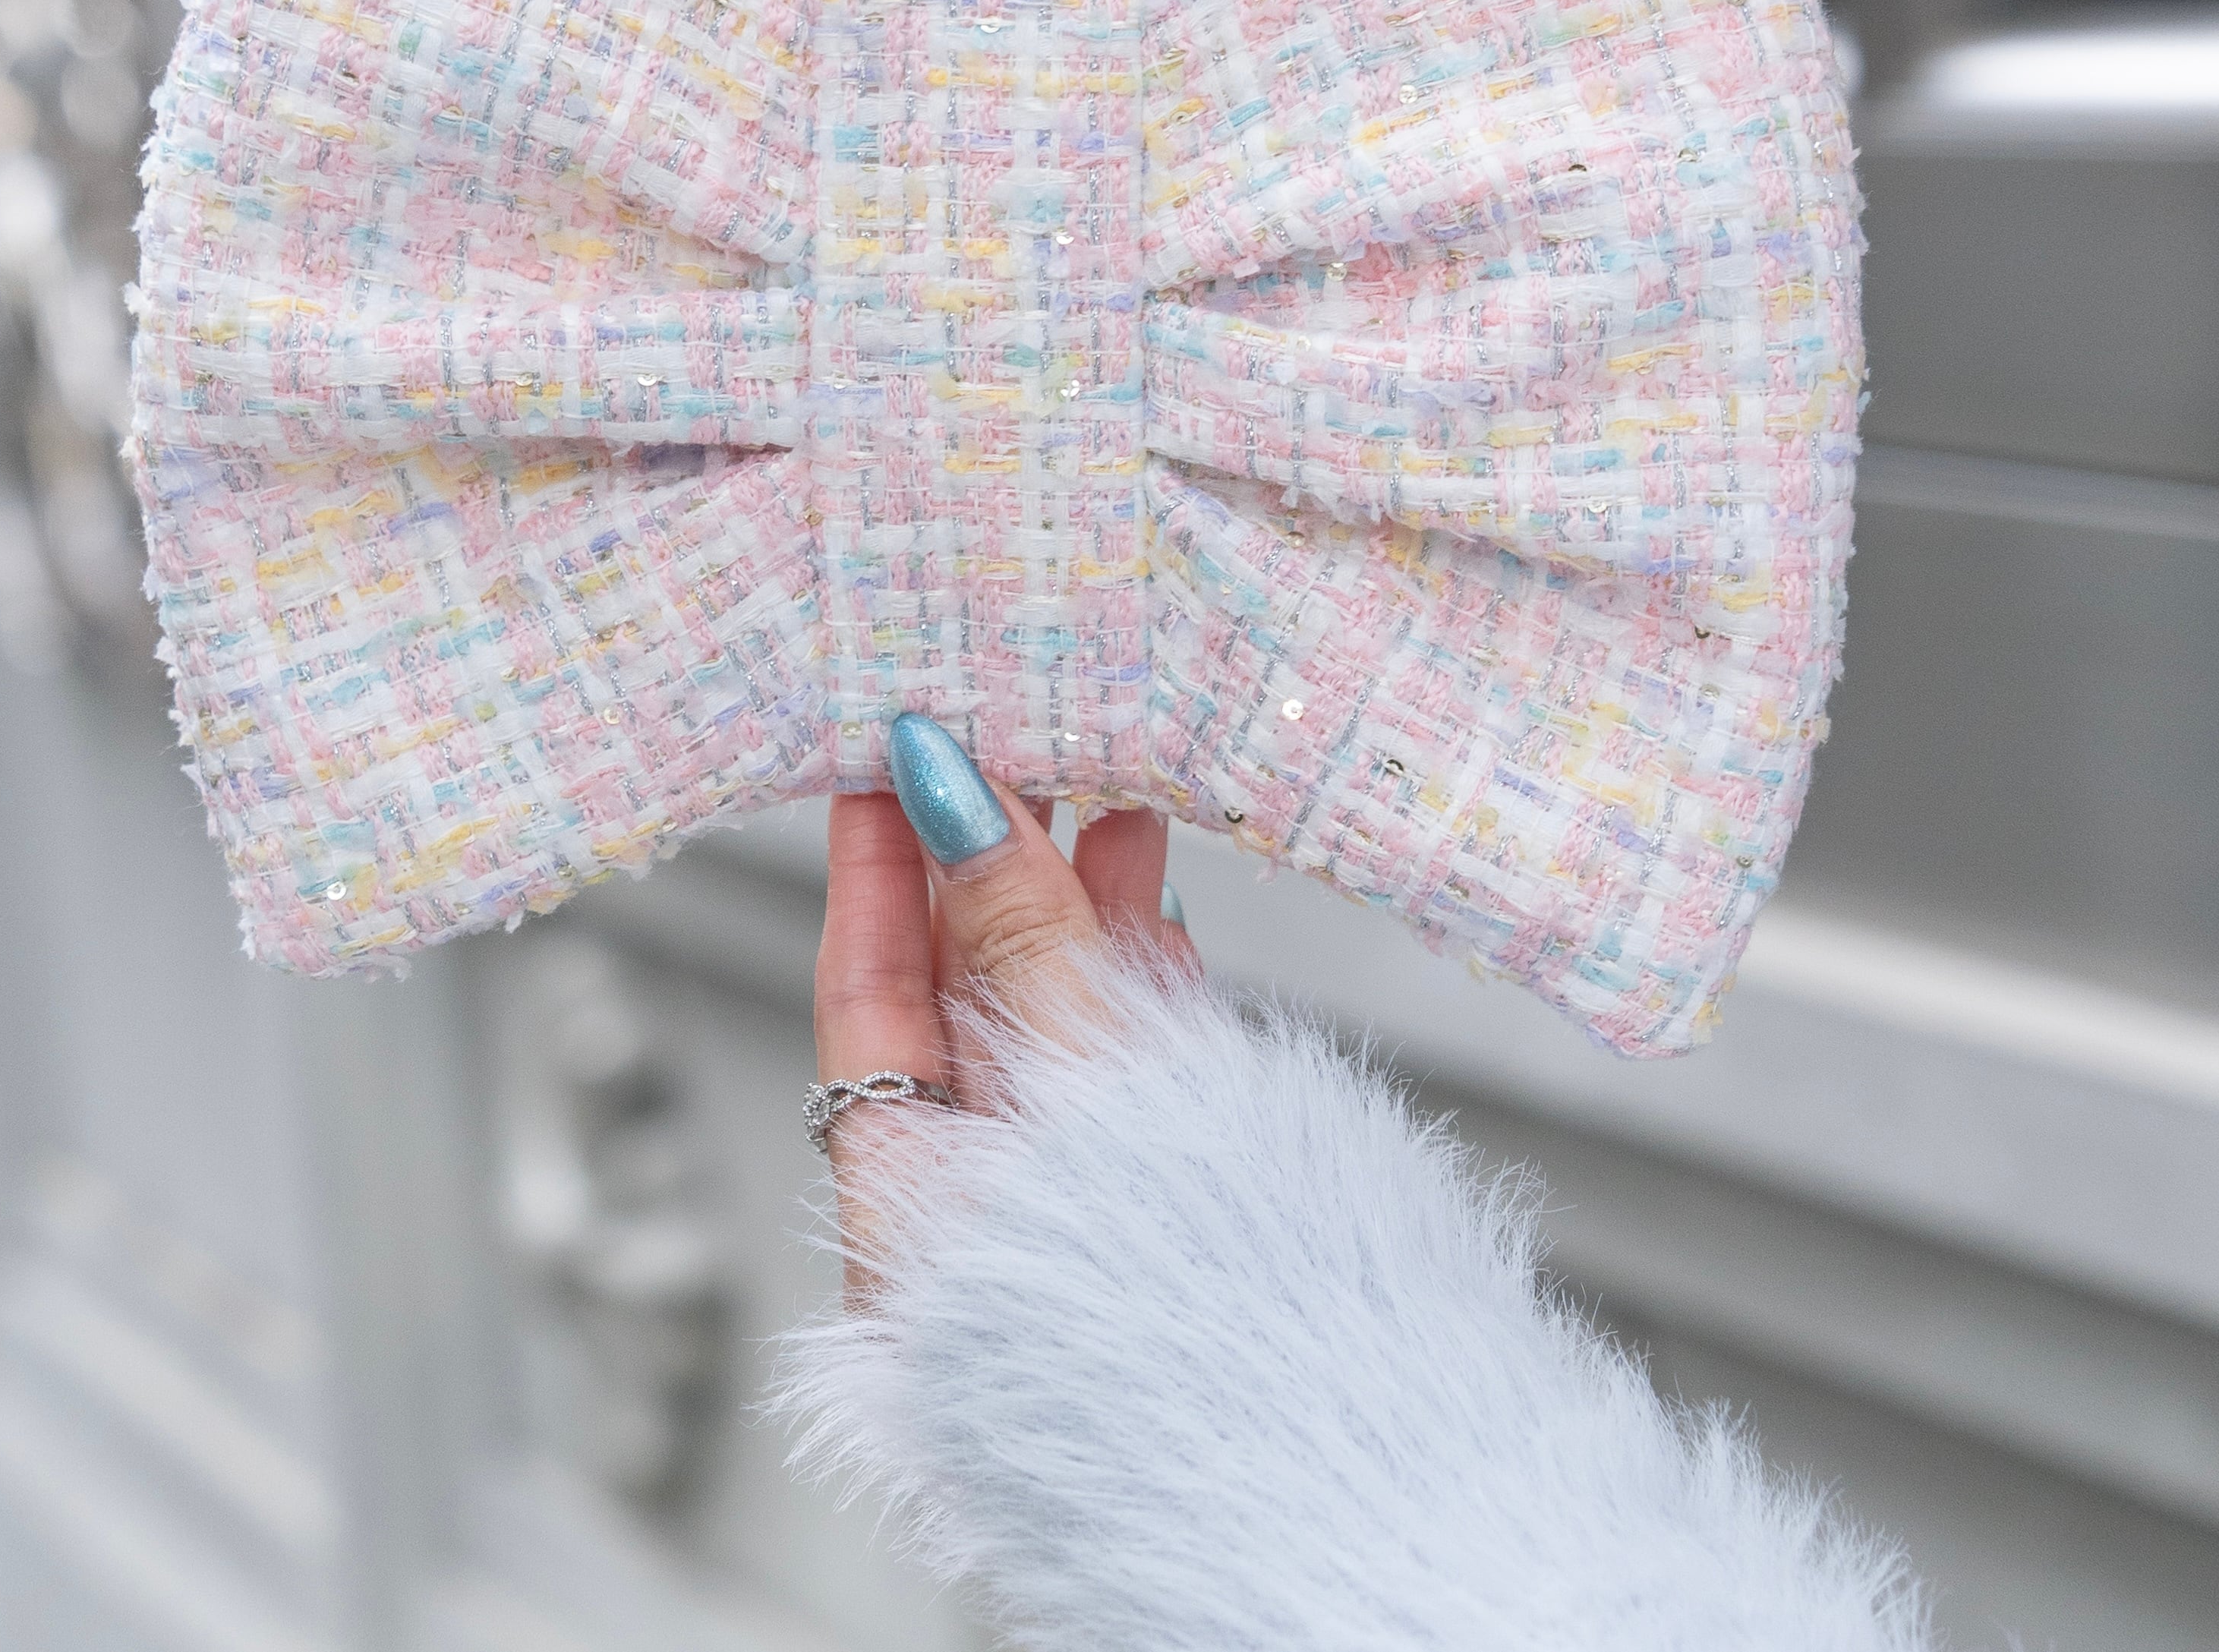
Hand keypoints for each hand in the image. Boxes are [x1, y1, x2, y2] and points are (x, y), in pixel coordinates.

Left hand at [813, 715, 1194, 1288]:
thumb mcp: (1093, 1080)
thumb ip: (1025, 934)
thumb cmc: (1193, 1314)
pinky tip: (1154, 899)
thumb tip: (947, 793)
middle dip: (983, 861)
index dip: (877, 863)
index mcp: (909, 1204)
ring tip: (1106, 786)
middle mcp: (972, 1218)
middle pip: (956, 999)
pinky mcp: (1154, 1216)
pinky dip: (1133, 976)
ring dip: (1070, 901)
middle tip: (1009, 733)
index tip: (886, 751)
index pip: (865, 990)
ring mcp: (1065, 1220)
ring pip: (1050, 1025)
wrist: (1353, 1485)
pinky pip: (1120, 1070)